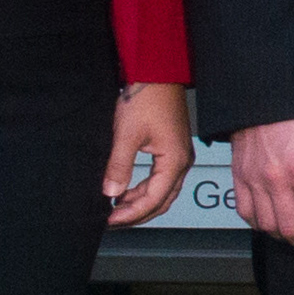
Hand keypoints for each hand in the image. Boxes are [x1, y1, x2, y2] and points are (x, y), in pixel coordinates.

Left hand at [99, 82, 195, 227]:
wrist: (157, 73)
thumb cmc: (147, 97)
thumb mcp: (127, 134)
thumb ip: (119, 166)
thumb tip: (111, 192)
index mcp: (175, 161)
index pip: (153, 200)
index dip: (131, 214)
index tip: (110, 220)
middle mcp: (182, 162)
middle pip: (161, 201)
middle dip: (137, 213)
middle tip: (113, 221)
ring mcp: (179, 156)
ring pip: (162, 192)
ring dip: (140, 202)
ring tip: (117, 208)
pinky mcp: (172, 149)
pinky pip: (161, 179)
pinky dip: (144, 189)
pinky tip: (127, 190)